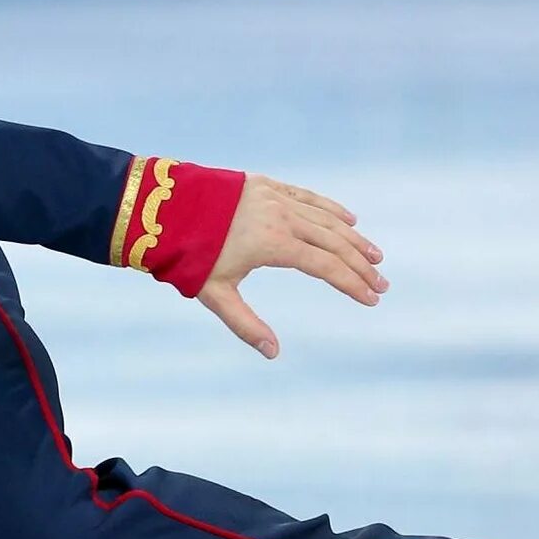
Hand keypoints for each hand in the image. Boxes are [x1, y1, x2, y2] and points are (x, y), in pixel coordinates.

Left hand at [197, 175, 386, 358]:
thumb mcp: (213, 293)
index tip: (371, 299)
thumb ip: (245, 323)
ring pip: (325, 219)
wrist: (156, 206)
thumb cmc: (183, 254)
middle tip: (381, 283)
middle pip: (333, 243)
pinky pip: (307, 197)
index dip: (351, 284)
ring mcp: (273, 197)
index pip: (326, 266)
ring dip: (352, 238)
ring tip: (373, 255)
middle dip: (360, 265)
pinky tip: (348, 220)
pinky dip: (331, 209)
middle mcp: (281, 217)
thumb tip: (273, 353)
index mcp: (273, 244)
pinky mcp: (264, 185)